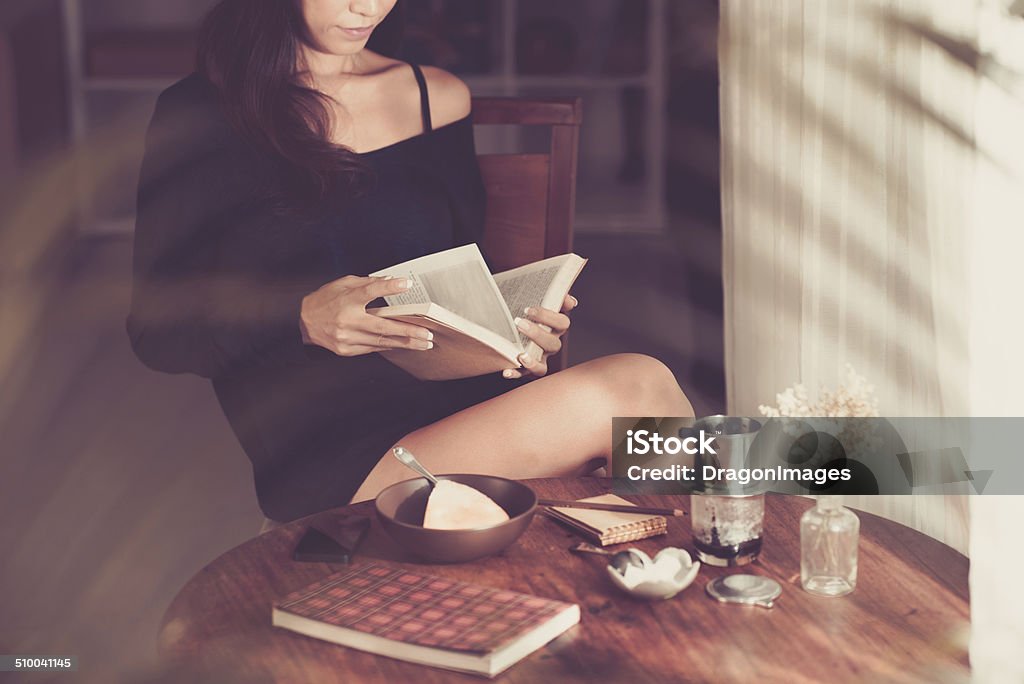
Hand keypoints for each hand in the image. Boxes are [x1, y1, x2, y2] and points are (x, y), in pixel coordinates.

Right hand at [300, 275, 433, 355]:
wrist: (303, 323)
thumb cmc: (324, 301)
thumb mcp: (342, 284)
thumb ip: (367, 284)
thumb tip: (390, 281)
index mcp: (346, 300)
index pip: (370, 291)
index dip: (389, 287)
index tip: (406, 285)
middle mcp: (347, 320)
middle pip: (383, 327)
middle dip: (408, 332)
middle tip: (427, 333)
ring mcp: (347, 338)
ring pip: (381, 342)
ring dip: (405, 343)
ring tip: (422, 343)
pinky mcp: (347, 350)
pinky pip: (373, 349)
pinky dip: (389, 347)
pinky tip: (403, 346)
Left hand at [502, 293, 576, 379]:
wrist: (508, 322)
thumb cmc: (526, 310)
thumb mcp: (539, 299)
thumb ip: (556, 297)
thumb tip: (570, 300)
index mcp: (555, 328)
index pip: (562, 323)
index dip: (548, 317)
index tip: (529, 309)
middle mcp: (550, 345)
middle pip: (553, 345)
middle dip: (537, 334)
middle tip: (519, 323)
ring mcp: (539, 358)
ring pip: (542, 366)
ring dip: (532, 362)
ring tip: (521, 356)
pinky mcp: (525, 369)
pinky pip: (523, 375)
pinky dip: (515, 374)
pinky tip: (506, 371)